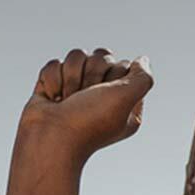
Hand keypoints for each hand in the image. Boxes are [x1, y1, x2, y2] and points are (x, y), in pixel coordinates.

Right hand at [18, 47, 153, 162]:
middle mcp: (102, 96)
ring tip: (67, 100)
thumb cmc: (89, 123)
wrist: (50, 139)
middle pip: (100, 56)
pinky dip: (52, 80)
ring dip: (70, 77)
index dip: (113, 74)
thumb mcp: (126, 98)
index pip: (124, 65)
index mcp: (125, 104)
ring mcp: (77, 91)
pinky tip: (53, 99)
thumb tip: (142, 60)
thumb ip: (143, 78)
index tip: (106, 96)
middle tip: (85, 98)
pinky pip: (55, 64)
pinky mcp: (55, 86)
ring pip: (77, 56)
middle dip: (91, 74)